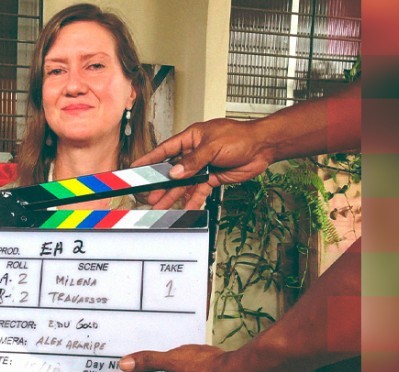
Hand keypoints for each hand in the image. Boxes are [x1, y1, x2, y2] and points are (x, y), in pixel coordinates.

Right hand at [133, 118, 276, 208]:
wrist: (262, 147)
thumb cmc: (240, 136)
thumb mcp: (212, 146)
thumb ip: (193, 161)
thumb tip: (176, 172)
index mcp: (191, 138)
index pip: (165, 149)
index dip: (150, 159)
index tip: (136, 168)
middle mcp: (194, 153)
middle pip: (172, 171)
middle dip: (161, 185)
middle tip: (150, 196)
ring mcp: (203, 166)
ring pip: (184, 184)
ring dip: (174, 196)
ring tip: (163, 207)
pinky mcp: (212, 177)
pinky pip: (199, 190)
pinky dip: (193, 199)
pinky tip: (186, 208)